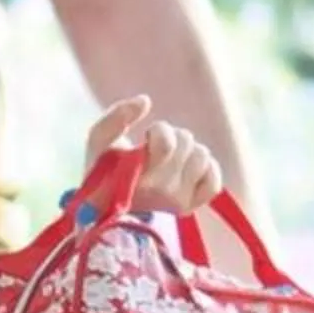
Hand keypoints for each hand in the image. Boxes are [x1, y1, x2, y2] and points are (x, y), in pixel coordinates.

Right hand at [83, 95, 225, 216]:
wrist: (110, 212)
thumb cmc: (104, 171)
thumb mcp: (98, 142)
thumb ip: (115, 117)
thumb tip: (145, 100)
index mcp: (137, 176)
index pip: (167, 143)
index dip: (159, 132)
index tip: (146, 139)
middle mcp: (161, 192)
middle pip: (186, 141)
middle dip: (172, 137)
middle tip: (156, 147)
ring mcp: (179, 201)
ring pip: (202, 156)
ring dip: (188, 151)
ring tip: (171, 158)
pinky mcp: (192, 206)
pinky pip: (214, 181)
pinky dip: (205, 170)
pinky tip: (188, 171)